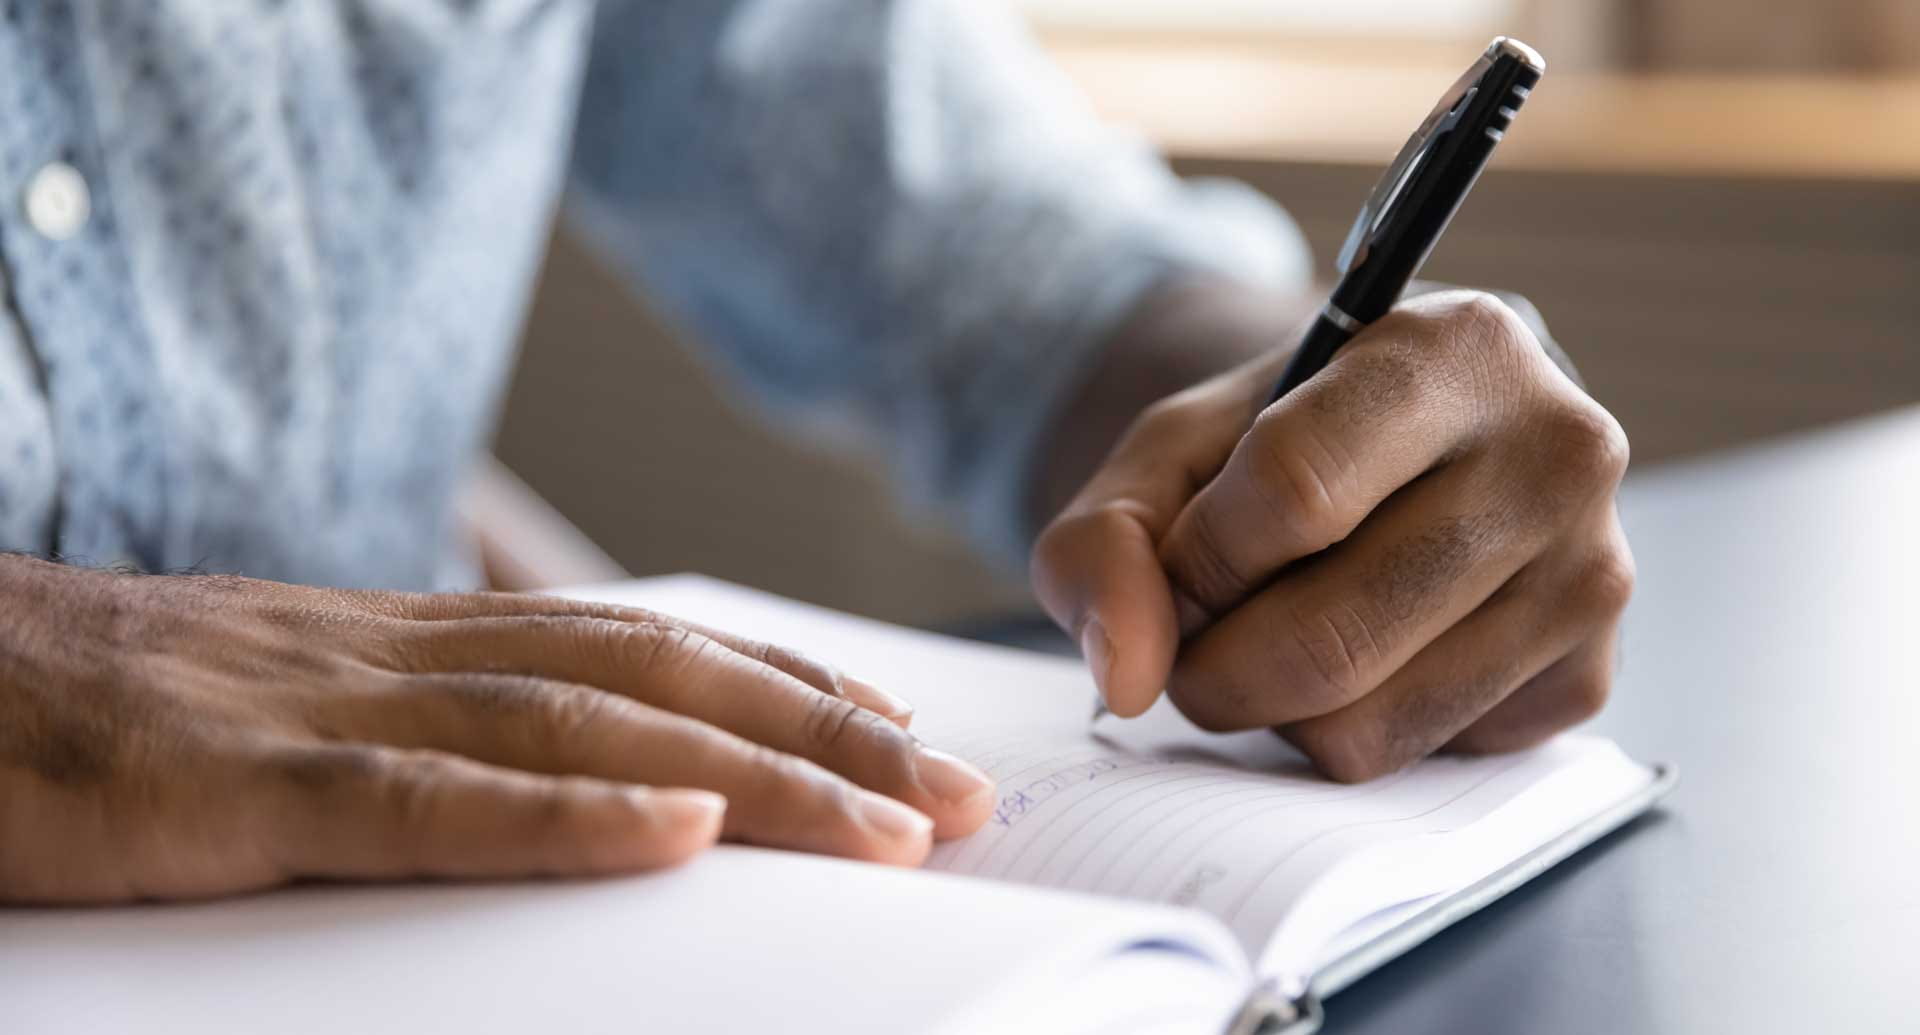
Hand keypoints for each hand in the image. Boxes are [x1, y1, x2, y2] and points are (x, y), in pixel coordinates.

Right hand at [0, 557, 993, 902]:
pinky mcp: (229, 788)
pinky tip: (678, 827)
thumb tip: (548, 786)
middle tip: (959, 795)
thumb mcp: (278, 714)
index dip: (783, 686)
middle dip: (822, 735)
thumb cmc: (92, 712)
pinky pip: (423, 798)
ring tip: (888, 822)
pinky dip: (565, 813)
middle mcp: (392, 653)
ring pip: (579, 727)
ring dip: (752, 773)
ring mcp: (316, 710)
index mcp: (405, 641)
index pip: (639, 647)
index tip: (899, 731)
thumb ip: (410, 738)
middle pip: (654, 678)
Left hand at [1032, 290, 1632, 780]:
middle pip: (1328, 638)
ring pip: (1367, 725)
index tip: (1182, 563)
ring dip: (1275, 711)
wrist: (1403, 452)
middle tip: (1197, 639)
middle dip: (1215, 668)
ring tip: (1277, 634)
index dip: (1200, 560)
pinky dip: (1351, 732)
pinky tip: (1364, 655)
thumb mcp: (1169, 451)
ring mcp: (1592, 574)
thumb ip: (1105, 541)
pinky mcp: (1591, 678)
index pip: (1294, 494)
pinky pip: (1419, 762)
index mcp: (1460, 346)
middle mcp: (1559, 452)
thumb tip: (1130, 680)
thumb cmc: (1280, 442)